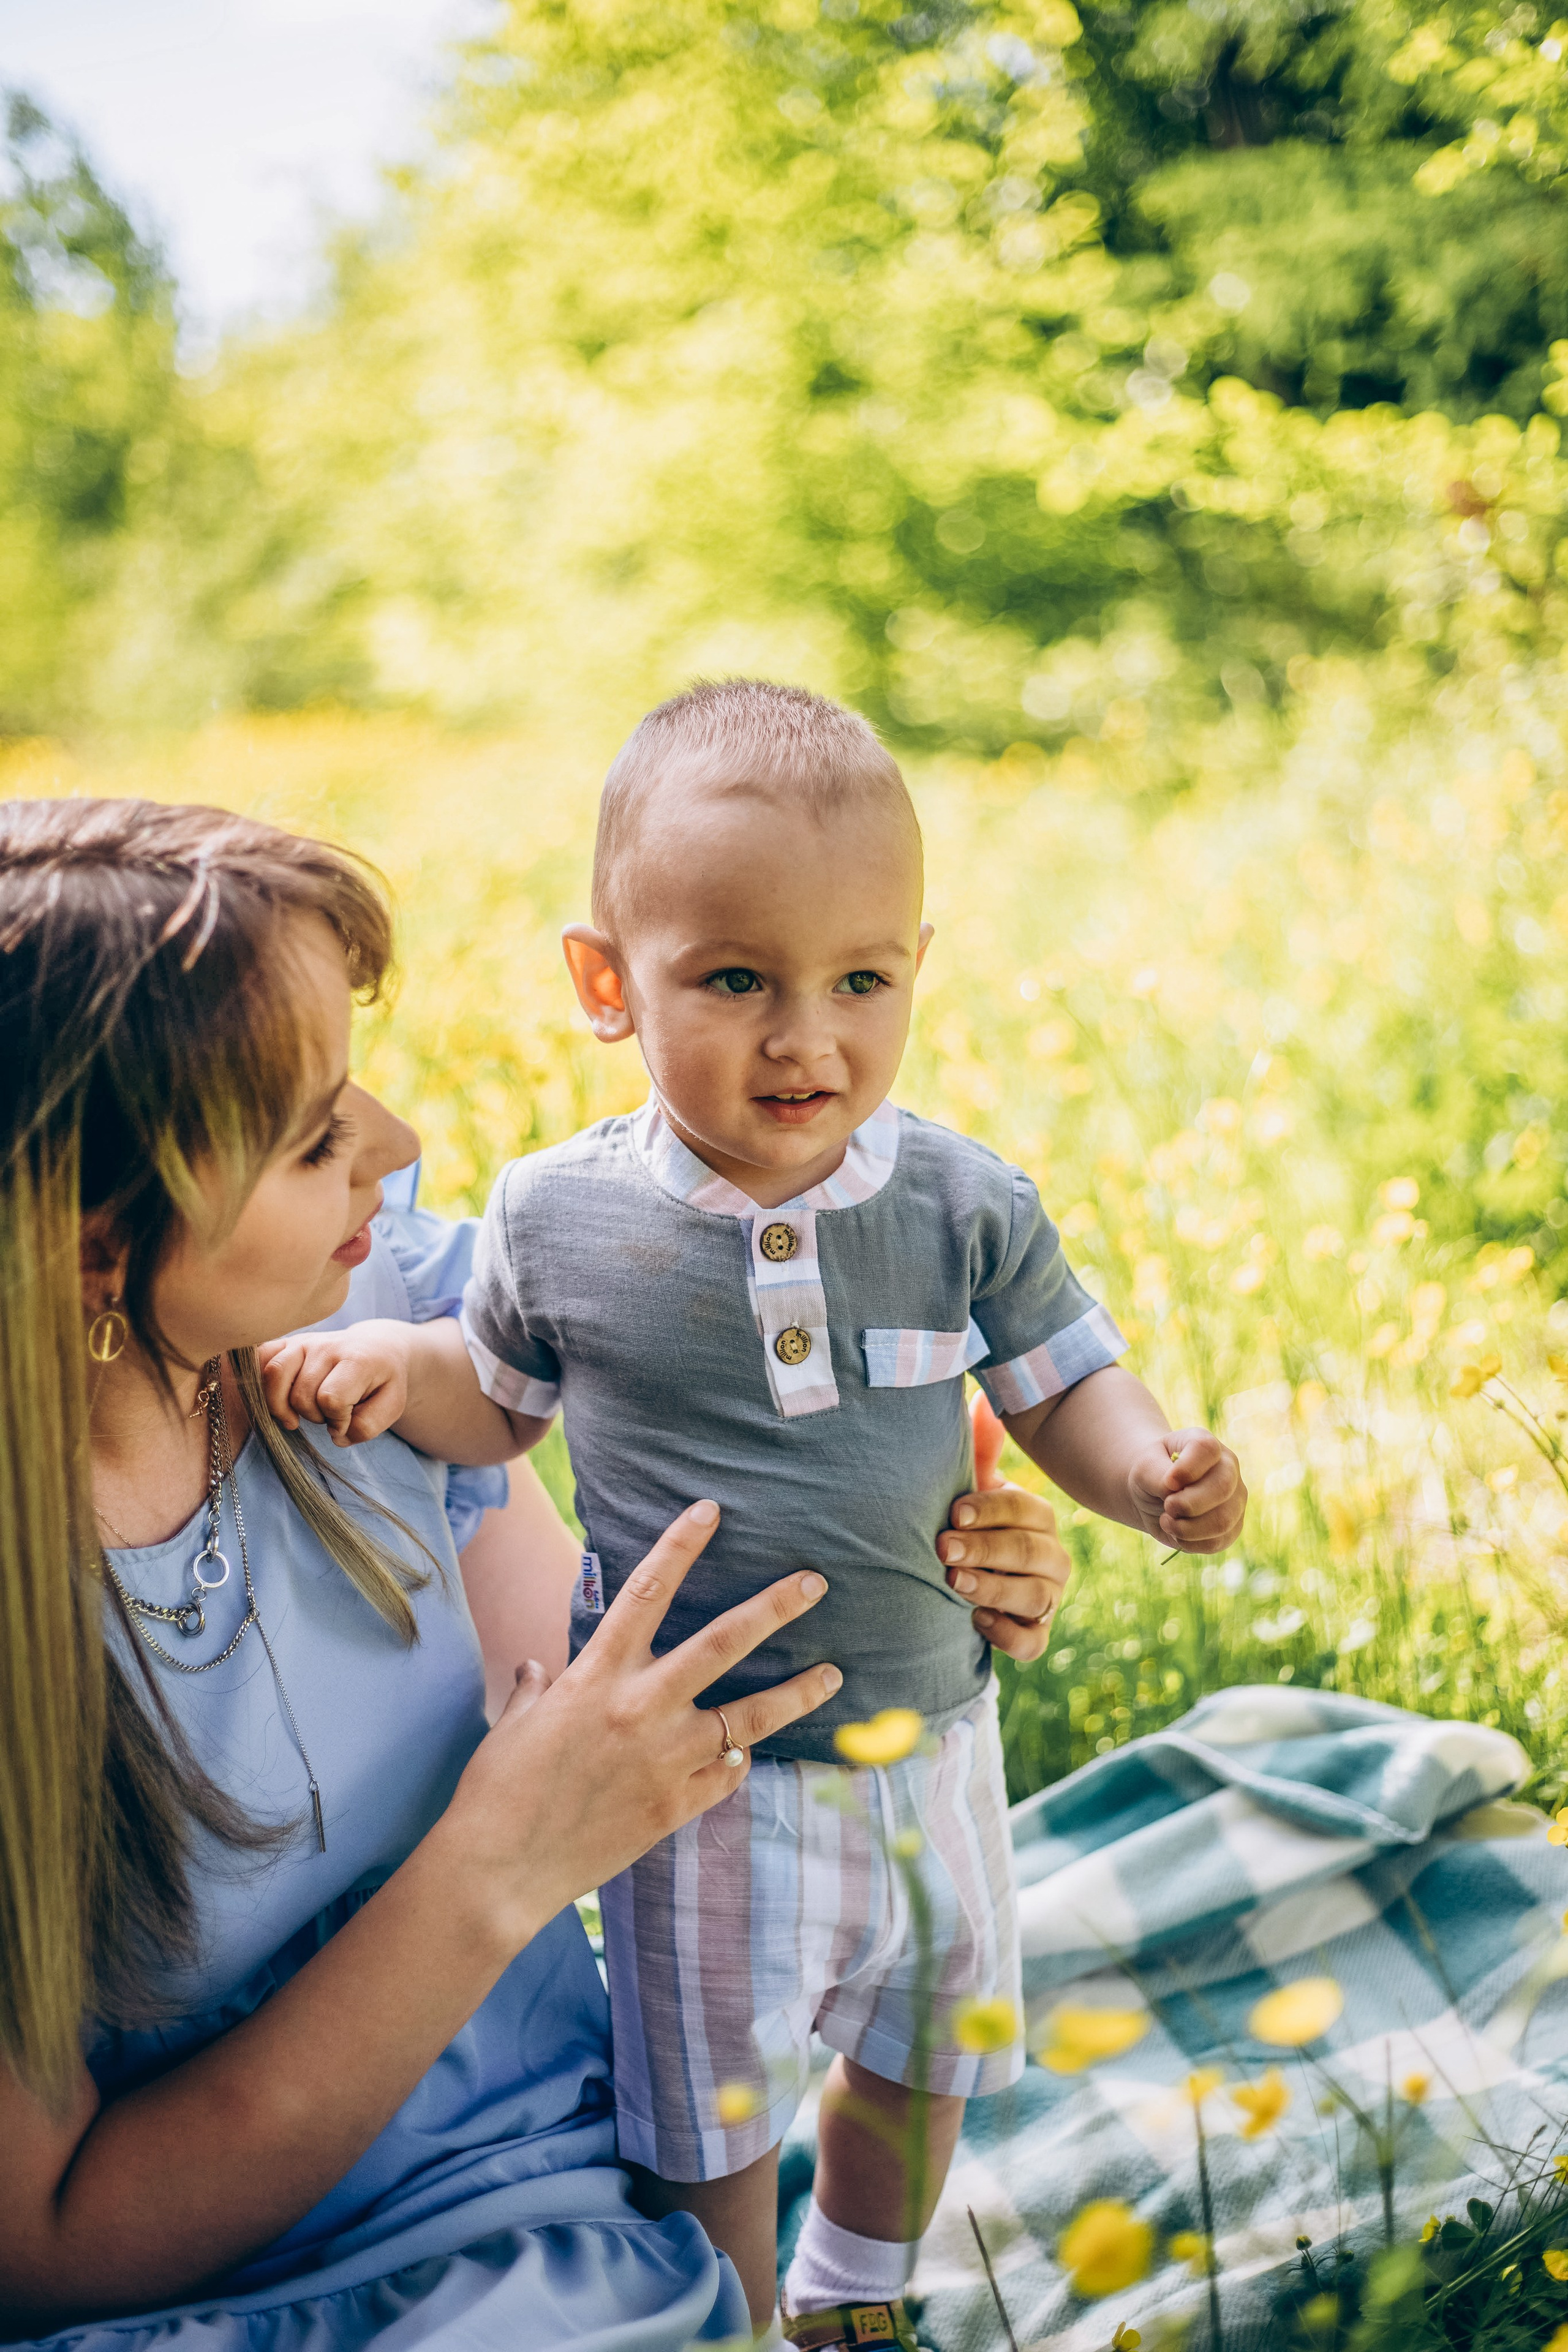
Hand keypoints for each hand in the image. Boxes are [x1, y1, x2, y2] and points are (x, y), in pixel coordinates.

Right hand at [257, 1319, 411, 1446]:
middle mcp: (327, 1345)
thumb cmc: (382, 1381)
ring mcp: (305, 1341)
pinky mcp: (288, 1342)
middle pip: (301, 1395)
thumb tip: (336, 1436)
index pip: (331, 1399)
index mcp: (357, 1359)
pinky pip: (261, 1356)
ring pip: (274, 1376)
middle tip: (331, 1413)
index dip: (338, 1421)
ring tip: (303, 1411)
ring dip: (286, 1404)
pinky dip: (261, 1380)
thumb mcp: (392, 1406)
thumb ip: (367, 1426)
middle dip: (316, 1416)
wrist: (377, 1348)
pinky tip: (278, 1397)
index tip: (348, 1420)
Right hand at [442, 1498, 841, 1934]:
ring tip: (833, 1675)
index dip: (681, 1545)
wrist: (498, 1871)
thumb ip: (534, 1687)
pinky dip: (737, 1763)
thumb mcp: (513, 1723)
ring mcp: (665, 1760)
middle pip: (723, 1643)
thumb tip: (536, 1668)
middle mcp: (640, 1709)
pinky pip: (725, 1776)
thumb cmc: (495, 1791)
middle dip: (774, 1608)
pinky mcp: (675, 1807)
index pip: (648, 1591)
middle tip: (815, 1583)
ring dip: (796, 1694)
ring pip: (749, 1716)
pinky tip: (747, 1756)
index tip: (711, 1510)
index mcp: (596, 1676)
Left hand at [933, 1392, 1071, 1664]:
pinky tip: (974, 1622)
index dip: (991, 1510)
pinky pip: (1032, 1643)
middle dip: (986, 1550)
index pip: (1025, 1510)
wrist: (961, 1583)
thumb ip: (980, 1450)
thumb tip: (983, 1401)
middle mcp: (1051, 1558)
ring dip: (993, 1589)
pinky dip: (1007, 1635)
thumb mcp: (972, 1487)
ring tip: (953, 1582)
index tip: (954, 1512)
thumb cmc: (968, 1527)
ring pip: (1034, 1597)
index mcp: (1038, 1518)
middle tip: (943, 1548)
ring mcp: (1046, 1598)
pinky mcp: (1035, 1635)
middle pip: (1030, 1553)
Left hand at [1127, 1428, 1245, 1553]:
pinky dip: (1190, 1543)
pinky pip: (1217, 1542)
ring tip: (1166, 1521)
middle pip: (1221, 1487)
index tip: (1167, 1482)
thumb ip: (1158, 1475)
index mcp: (1206, 1445)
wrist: (1154, 1495)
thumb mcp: (1145, 1468)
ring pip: (1222, 1520)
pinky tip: (1177, 1534)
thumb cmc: (1152, 1474)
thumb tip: (1174, 1492)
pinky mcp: (1232, 1527)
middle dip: (1187, 1504)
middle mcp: (1228, 1468)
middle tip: (1166, 1506)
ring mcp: (1235, 1498)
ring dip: (1186, 1528)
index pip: (1206, 1449)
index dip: (1186, 1469)